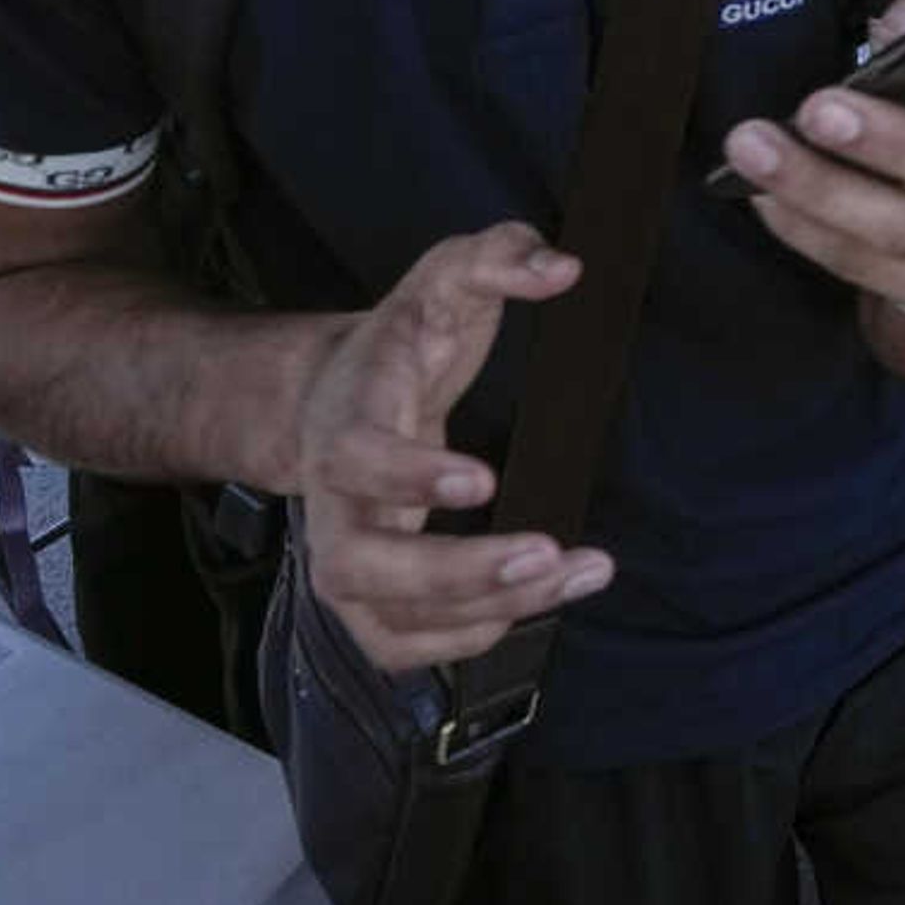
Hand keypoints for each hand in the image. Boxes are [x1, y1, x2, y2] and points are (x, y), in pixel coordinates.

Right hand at [293, 225, 613, 670]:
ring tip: (573, 573)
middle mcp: (331, 503)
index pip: (356, 457)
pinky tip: (539, 606)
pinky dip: (467, 642)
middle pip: (356, 565)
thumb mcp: (443, 280)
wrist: (333, 399)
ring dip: (482, 611)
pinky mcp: (368, 599)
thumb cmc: (401, 344)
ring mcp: (343, 558)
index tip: (484, 479)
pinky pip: (402, 647)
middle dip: (450, 573)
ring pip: (388, 619)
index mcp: (346, 420)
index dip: (410, 475)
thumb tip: (561, 267)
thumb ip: (498, 258)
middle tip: (542, 554)